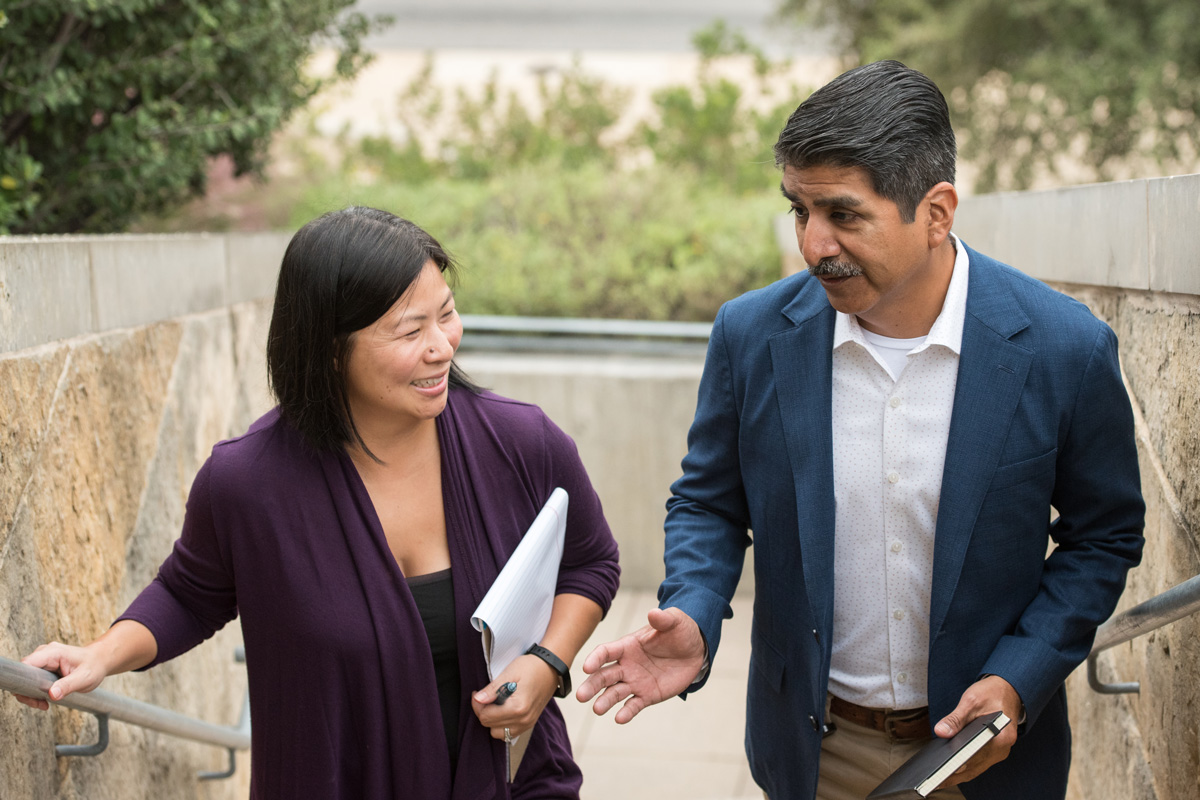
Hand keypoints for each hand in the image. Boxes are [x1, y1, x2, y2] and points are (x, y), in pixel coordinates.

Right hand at [14, 641, 110, 710]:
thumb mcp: (84, 678)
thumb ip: (68, 686)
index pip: (26, 664)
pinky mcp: (44, 666)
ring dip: (31, 693)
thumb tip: (52, 694)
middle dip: (28, 692)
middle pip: (23, 673)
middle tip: (40, 704)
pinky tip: (45, 700)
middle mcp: (45, 653)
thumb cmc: (94, 666)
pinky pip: (32, 680)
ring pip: (26, 678)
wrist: (99, 660)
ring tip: (44, 703)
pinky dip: (36, 691)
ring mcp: (43, 659)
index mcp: (53, 653)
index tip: (32, 697)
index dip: (23, 681)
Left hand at [472, 654, 559, 739]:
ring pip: (498, 733)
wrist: (551, 668)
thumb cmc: (531, 667)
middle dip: (484, 712)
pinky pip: (509, 733)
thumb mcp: (509, 673)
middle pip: (490, 726)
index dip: (477, 705)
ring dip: (492, 720)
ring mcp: (527, 724)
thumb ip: (492, 689)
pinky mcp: (529, 724)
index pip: (486, 717)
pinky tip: (503, 709)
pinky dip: (502, 724)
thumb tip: (478, 700)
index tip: (477, 694)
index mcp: (518, 707)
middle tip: (485, 696)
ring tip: (494, 704)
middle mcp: (523, 720)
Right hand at [574, 607, 705, 723]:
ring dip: (605, 701)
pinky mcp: (647, 696)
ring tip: (597, 709)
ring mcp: (635, 682)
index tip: (587, 667)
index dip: (595, 659)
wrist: (695, 651)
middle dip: (592, 685)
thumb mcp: (674, 621)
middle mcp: (626, 665)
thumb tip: (654, 612)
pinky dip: (626, 712)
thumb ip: (663, 619)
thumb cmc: (679, 631)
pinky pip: (634, 705)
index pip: (605, 652)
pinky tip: (620, 718)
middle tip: (581, 696)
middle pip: (604, 676)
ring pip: (615, 693)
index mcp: (627, 646)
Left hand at [932, 675, 1023, 786]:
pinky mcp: (993, 751)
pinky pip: (977, 763)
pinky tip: (947, 768)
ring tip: (936, 777)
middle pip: (975, 767)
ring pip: (976, 768)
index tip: (941, 772)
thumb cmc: (991, 693)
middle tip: (933, 779)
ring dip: (958, 774)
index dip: (957, 766)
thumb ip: (955, 718)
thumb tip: (941, 732)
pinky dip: (964, 767)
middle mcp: (1002, 749)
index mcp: (1000, 737)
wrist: (1008, 689)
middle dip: (953, 774)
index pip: (975, 757)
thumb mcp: (971, 700)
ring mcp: (999, 752)